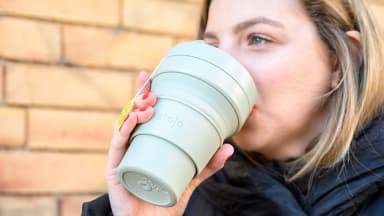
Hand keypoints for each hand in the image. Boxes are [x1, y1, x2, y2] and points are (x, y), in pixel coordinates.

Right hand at [106, 71, 233, 215]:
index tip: (152, 76)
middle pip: (132, 114)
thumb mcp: (190, 177)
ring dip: (135, 109)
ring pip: (124, 125)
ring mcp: (123, 155)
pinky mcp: (115, 167)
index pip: (144, 114)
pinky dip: (124, 129)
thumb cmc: (167, 199)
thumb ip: (208, 165)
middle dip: (140, 97)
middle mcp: (133, 145)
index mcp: (146, 143)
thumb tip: (230, 148)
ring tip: (151, 103)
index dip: (145, 94)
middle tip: (154, 89)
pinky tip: (134, 118)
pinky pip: (117, 144)